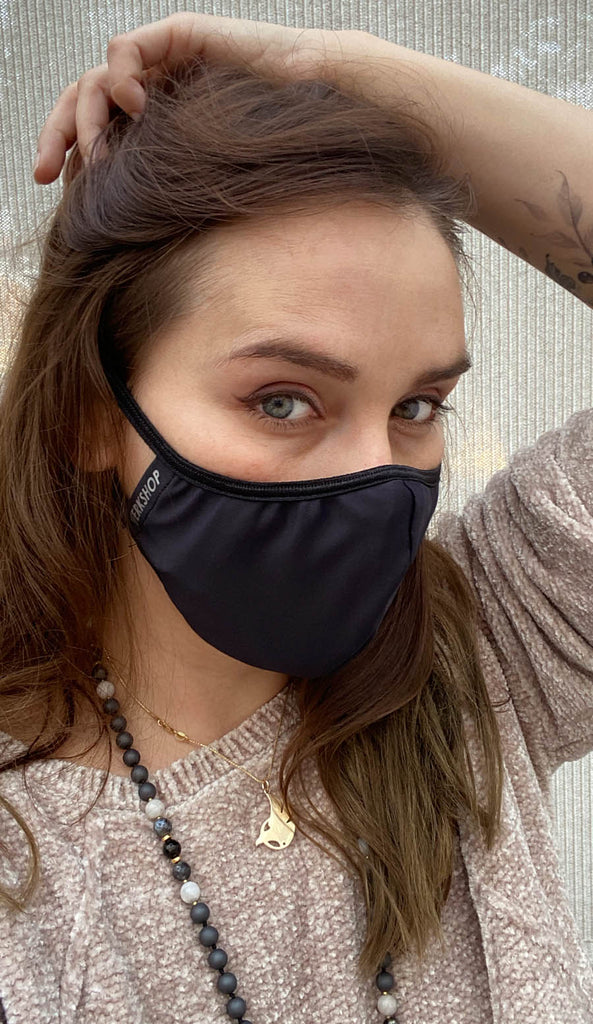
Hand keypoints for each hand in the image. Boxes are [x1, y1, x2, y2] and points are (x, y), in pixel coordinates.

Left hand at [33, 11, 366, 183]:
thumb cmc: (270, 158)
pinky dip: (119, 78)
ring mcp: (162, 64)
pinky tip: (134, 110)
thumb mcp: (199, 187)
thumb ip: (160, 196)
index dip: (64, 154)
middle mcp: (152, 91)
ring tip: (98, 156)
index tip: (50, 186)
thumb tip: (119, 243)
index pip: (94, 130)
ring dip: (87, 117)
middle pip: (82, 101)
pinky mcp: (178, 36)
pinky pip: (126, 50)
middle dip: (57, 135)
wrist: (315, 113)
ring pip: (95, 77)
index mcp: (152, 125)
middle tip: (44, 173)